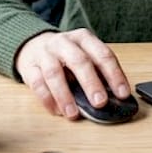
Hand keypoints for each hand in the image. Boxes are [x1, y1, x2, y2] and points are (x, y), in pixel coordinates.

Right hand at [15, 29, 130, 118]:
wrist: (32, 45)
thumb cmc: (65, 54)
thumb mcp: (84, 54)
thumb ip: (98, 71)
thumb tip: (114, 96)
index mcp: (83, 38)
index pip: (102, 54)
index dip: (114, 74)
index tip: (122, 93)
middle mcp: (64, 43)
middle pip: (79, 61)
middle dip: (91, 83)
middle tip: (100, 103)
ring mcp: (44, 54)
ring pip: (54, 73)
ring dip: (64, 95)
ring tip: (73, 114)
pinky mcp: (29, 67)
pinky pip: (36, 83)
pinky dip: (47, 99)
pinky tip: (56, 111)